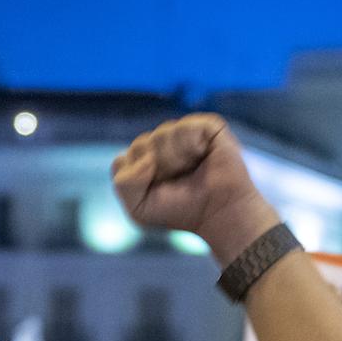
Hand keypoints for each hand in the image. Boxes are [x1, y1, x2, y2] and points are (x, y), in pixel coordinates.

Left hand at [111, 114, 280, 261]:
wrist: (219, 214)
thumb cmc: (181, 211)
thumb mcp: (139, 209)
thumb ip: (124, 183)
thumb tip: (146, 157)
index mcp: (144, 160)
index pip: (123, 160)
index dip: (137, 180)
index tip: (157, 193)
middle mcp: (162, 143)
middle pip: (140, 145)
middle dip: (156, 171)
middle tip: (177, 183)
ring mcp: (183, 133)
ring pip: (160, 135)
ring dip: (174, 161)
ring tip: (191, 170)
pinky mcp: (206, 126)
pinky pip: (184, 128)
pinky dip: (190, 147)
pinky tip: (201, 156)